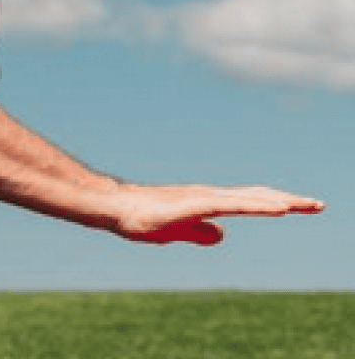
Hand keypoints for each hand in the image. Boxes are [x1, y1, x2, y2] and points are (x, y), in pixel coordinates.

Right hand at [109, 184, 324, 244]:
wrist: (114, 207)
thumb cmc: (140, 217)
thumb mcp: (177, 231)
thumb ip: (200, 232)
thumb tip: (222, 236)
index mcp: (208, 202)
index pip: (249, 201)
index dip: (275, 203)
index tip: (303, 207)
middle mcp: (210, 195)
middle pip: (257, 196)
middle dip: (288, 200)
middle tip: (318, 205)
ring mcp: (203, 198)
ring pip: (250, 199)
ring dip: (280, 202)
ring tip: (306, 205)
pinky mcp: (196, 203)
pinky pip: (235, 205)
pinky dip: (260, 206)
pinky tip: (279, 209)